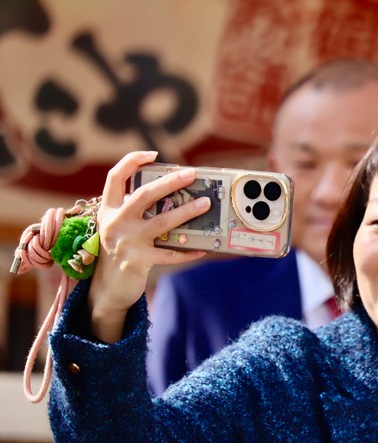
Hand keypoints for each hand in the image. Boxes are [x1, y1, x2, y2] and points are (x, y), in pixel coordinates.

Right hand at [88, 151, 210, 342]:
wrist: (106, 288)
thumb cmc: (120, 250)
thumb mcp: (118, 226)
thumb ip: (135, 210)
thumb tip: (172, 194)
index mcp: (108, 209)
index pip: (115, 177)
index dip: (132, 161)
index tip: (153, 154)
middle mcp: (115, 222)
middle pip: (143, 195)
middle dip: (169, 182)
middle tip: (190, 174)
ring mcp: (126, 242)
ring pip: (161, 222)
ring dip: (186, 212)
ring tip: (205, 204)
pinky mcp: (138, 261)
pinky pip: (169, 254)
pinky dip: (187, 252)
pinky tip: (202, 249)